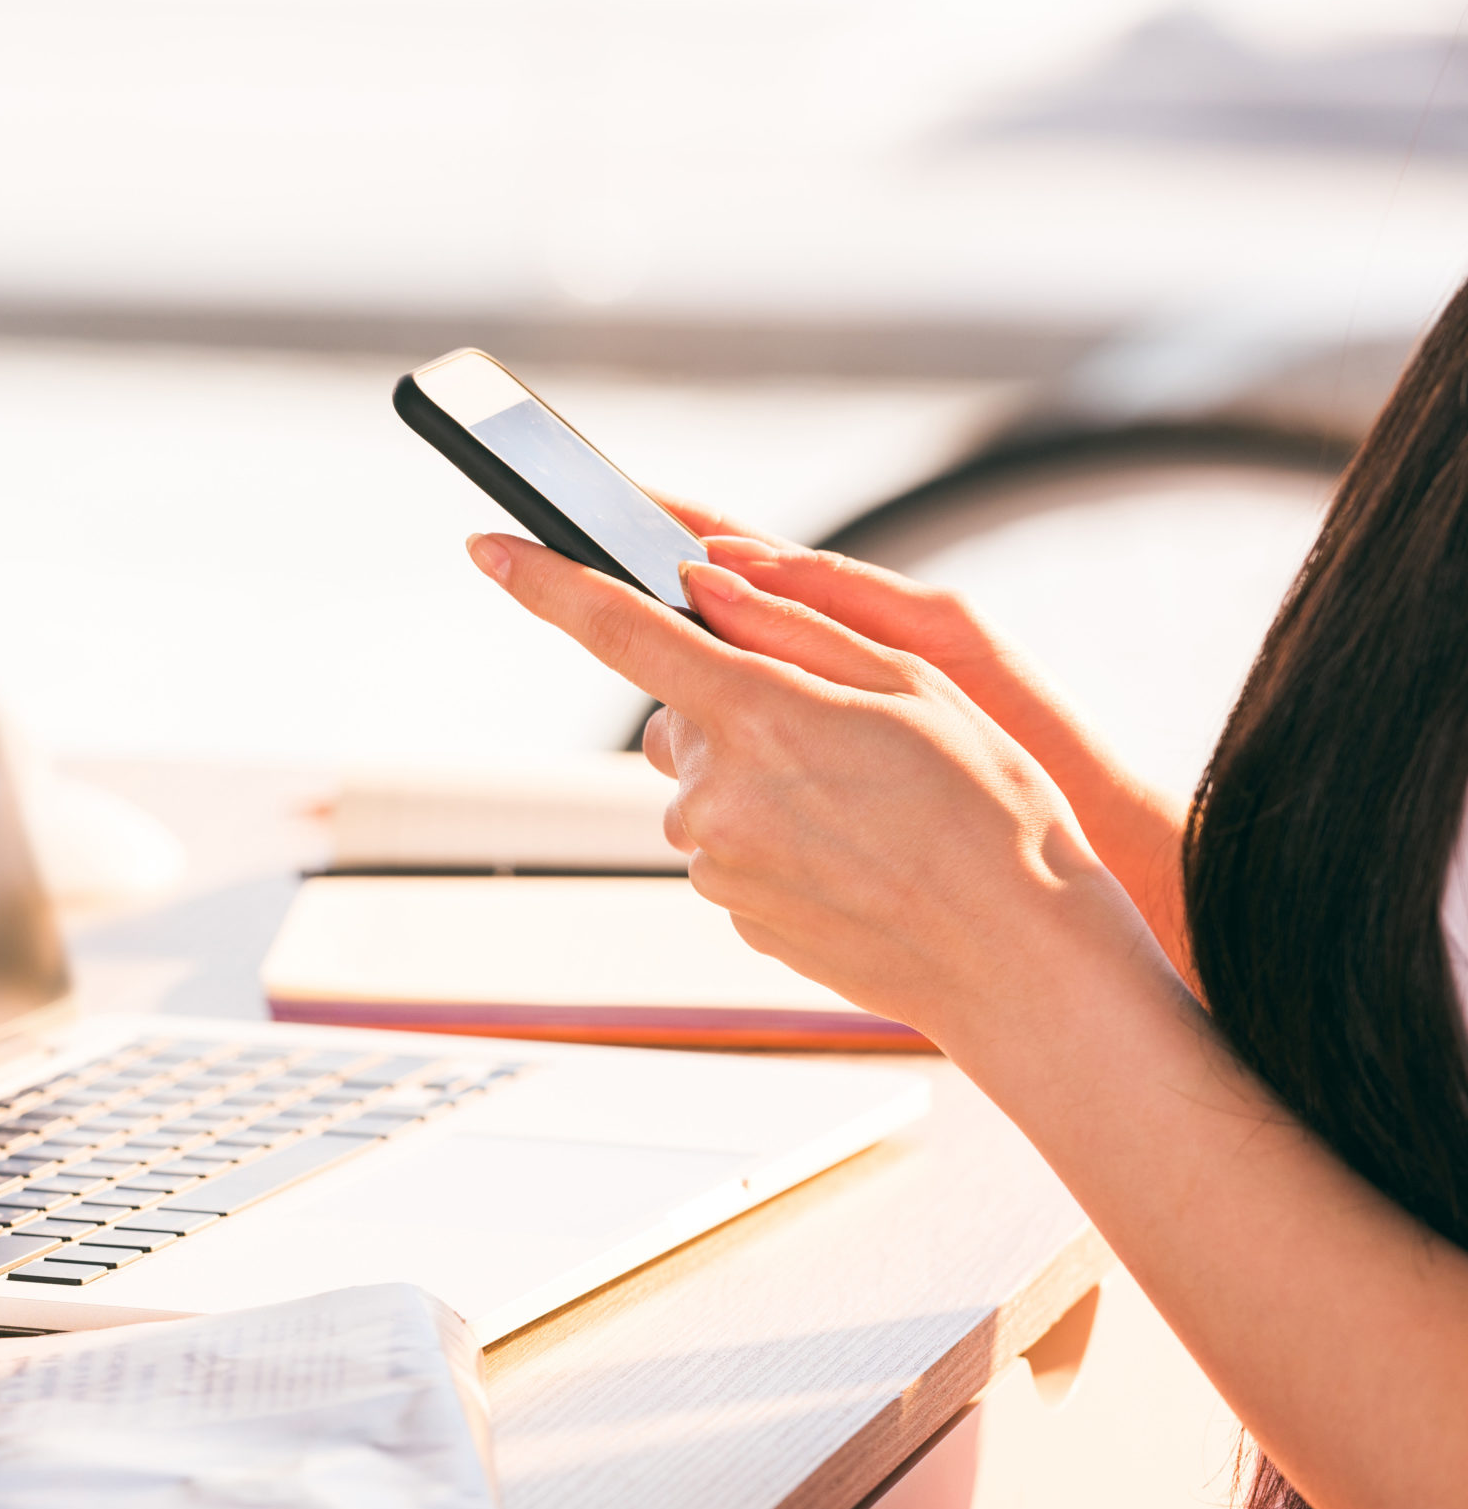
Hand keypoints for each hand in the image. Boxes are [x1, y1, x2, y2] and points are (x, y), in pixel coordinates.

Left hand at [463, 530, 1167, 1050]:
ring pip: (710, 786)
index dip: (545, 582)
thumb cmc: (991, 812)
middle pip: (680, 716)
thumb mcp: (913, 682)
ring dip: (763, 778)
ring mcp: (716, 863)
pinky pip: (734, 846)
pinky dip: (779, 836)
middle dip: (732, 705)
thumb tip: (700, 585)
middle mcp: (714, 794)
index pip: (620, 630)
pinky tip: (855, 853)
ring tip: (865, 806)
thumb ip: (792, 627)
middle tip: (835, 731)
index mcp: (757, 714)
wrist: (1020, 961)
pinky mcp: (733, 913)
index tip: (488, 547)